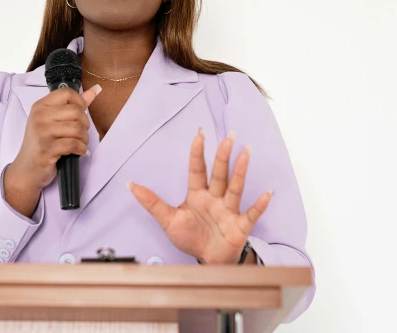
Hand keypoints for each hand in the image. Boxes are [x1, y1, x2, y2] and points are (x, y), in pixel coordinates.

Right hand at [3, 84, 100, 215]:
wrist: (26, 170)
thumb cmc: (41, 144)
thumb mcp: (53, 121)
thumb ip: (74, 105)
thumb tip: (95, 90)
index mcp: (40, 106)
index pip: (67, 93)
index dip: (79, 103)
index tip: (80, 115)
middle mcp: (39, 116)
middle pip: (76, 111)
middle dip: (85, 124)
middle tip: (81, 133)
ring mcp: (42, 132)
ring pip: (77, 128)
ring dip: (84, 139)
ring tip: (80, 144)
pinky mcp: (47, 148)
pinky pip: (74, 144)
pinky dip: (81, 149)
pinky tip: (79, 152)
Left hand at [128, 129, 272, 264]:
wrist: (206, 262)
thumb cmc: (190, 238)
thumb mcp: (167, 220)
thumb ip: (151, 202)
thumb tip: (130, 185)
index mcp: (197, 194)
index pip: (197, 169)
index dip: (198, 153)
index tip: (199, 134)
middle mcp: (215, 198)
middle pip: (219, 174)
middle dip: (223, 156)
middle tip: (229, 136)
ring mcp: (229, 210)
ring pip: (235, 187)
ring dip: (241, 171)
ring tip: (246, 153)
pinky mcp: (240, 226)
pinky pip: (251, 213)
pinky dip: (259, 204)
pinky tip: (267, 193)